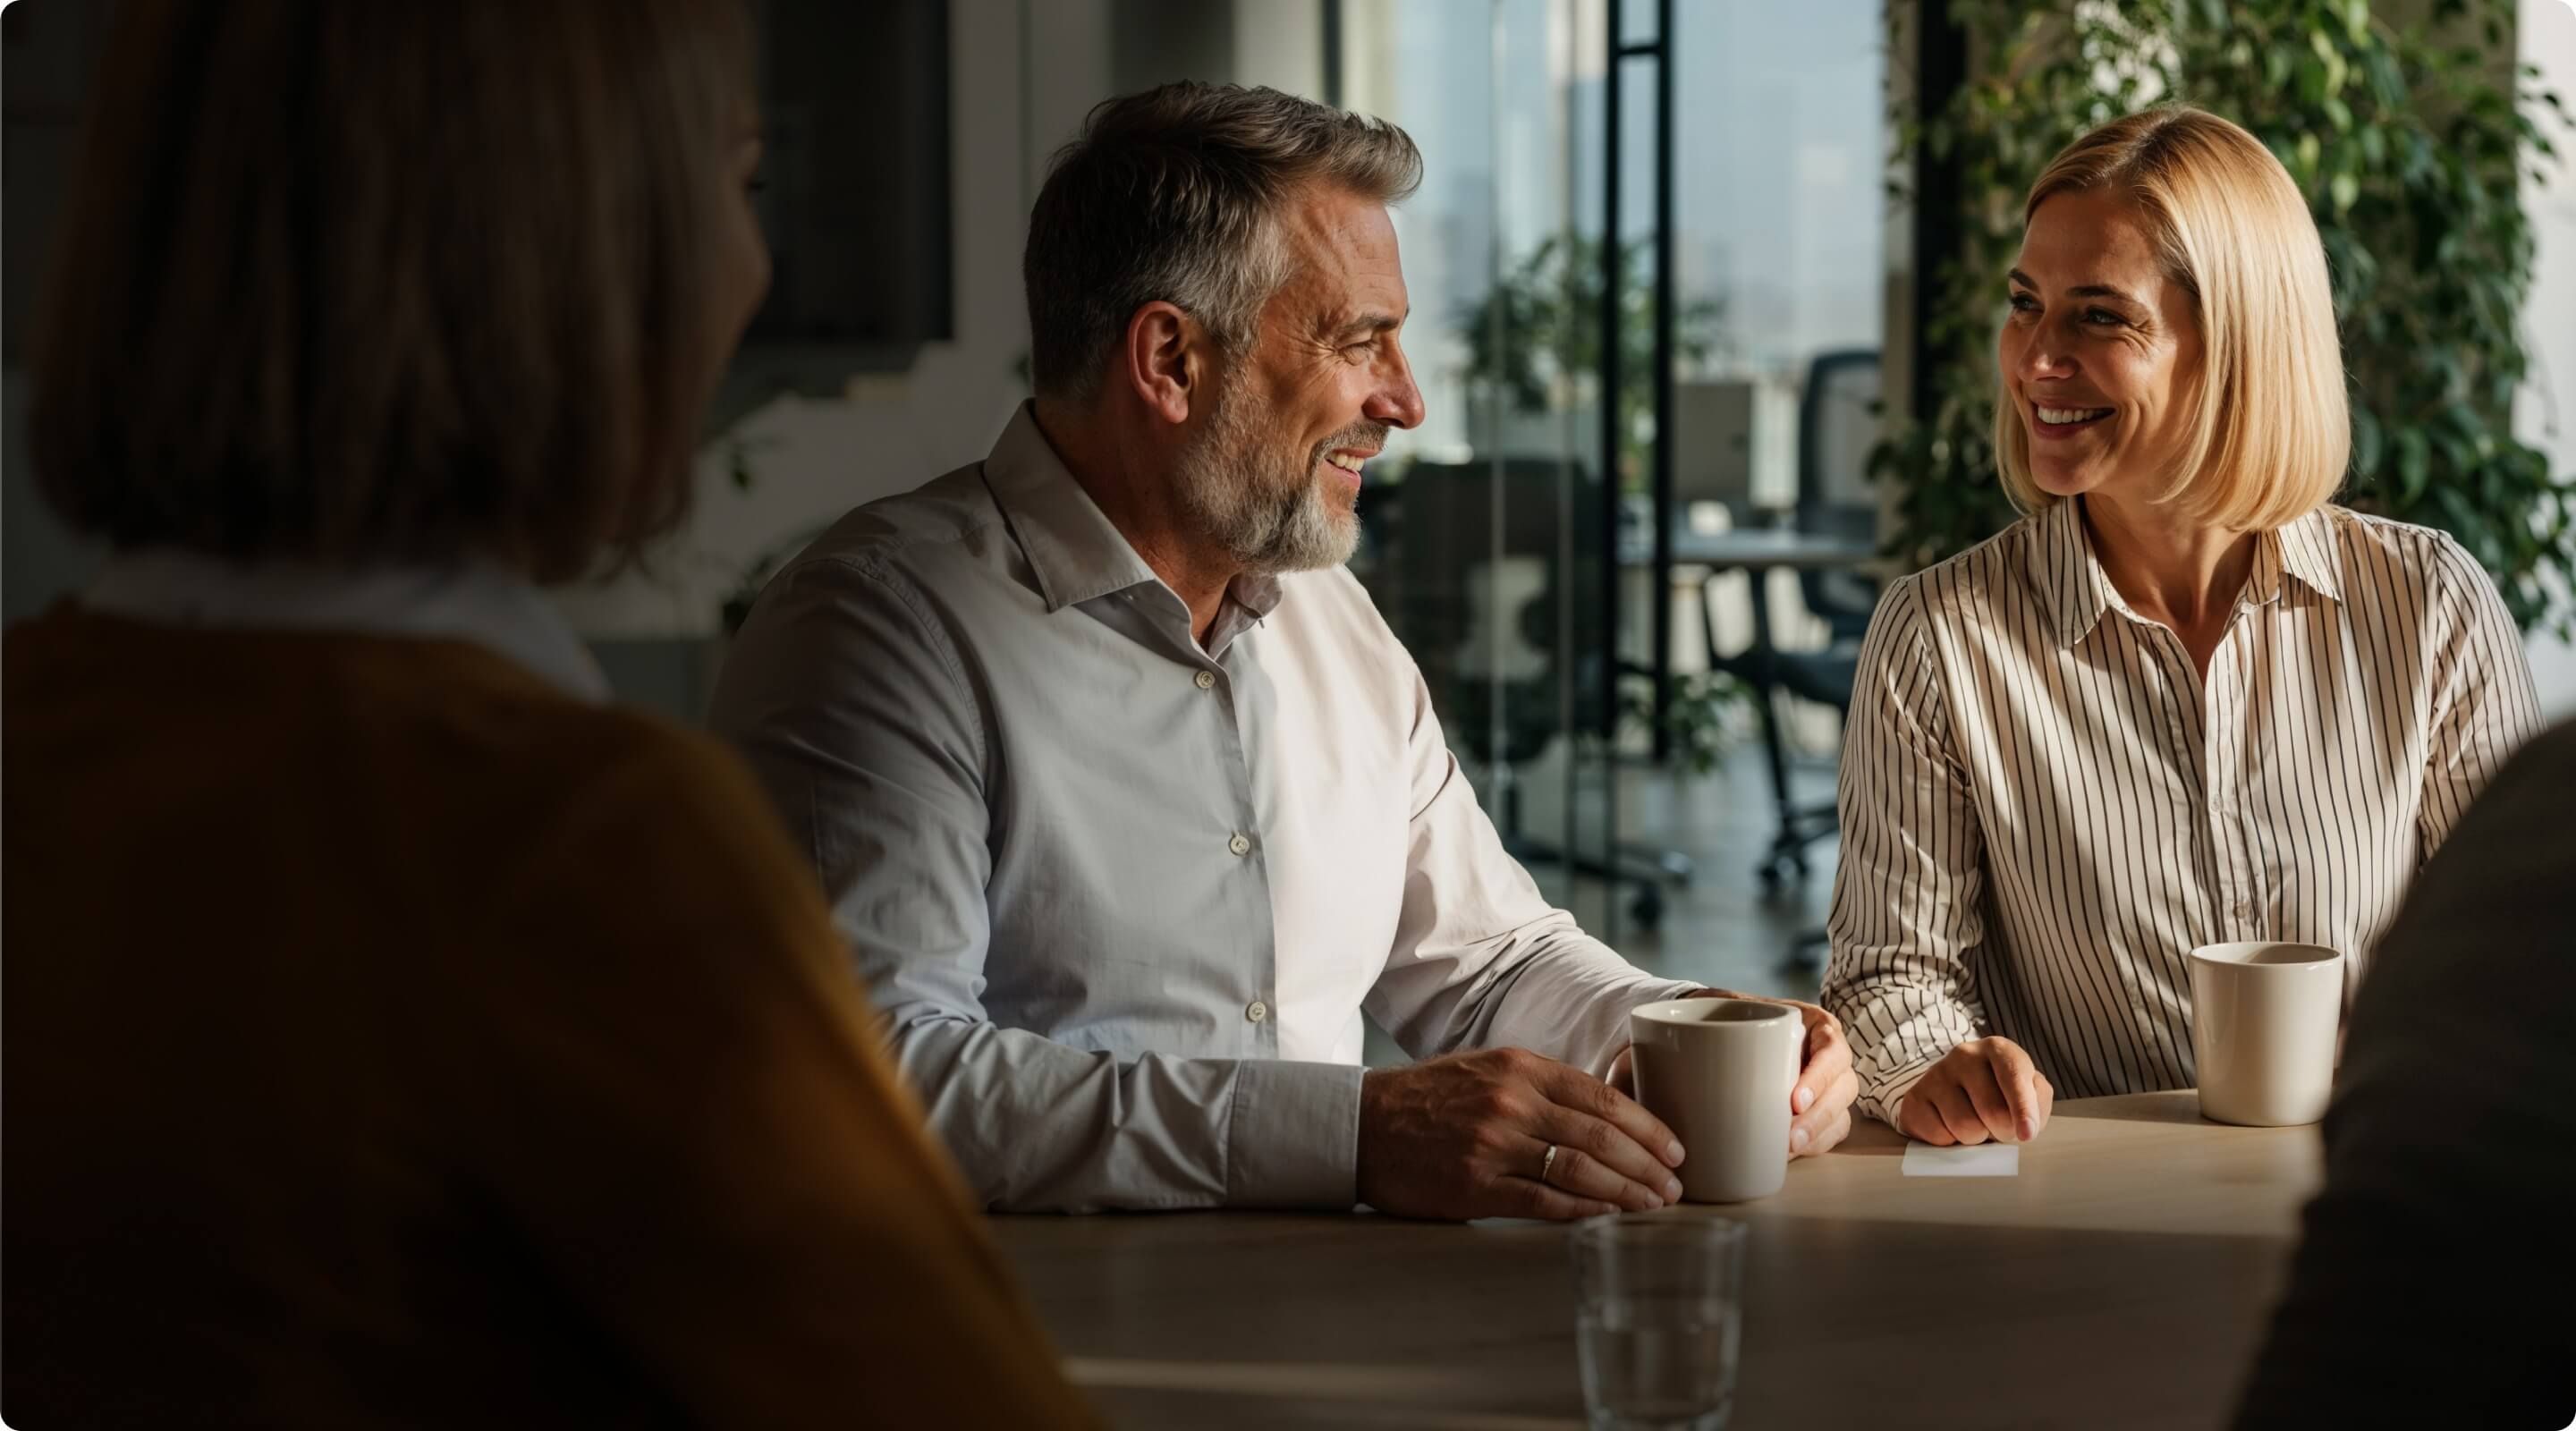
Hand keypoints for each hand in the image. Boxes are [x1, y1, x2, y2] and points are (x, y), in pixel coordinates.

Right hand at [1356, 1048, 1686, 1220]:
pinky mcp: (1475, 1187)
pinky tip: (1610, 1218)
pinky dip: (1585, 1212)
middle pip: (1601, 1134)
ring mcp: (1493, 1145)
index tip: (1674, 1147)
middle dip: (1648, 1163)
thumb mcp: (1485, 1068)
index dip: (1647, 1125)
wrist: (1362, 1125)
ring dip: (1627, 1192)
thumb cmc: (1428, 1098)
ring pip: (1580, 1170)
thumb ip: (1539, 1085)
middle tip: (1676, 1185)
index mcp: (1519, 1066)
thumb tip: (1603, 1114)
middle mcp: (1511, 1102)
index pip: (1601, 1095)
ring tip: (1654, 1205)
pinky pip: (1544, 1202)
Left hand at [1609, 990, 1857, 1157]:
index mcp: (1798, 1020)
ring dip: (1820, 1133)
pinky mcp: (1810, 1112)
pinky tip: (1793, 1157)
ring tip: (1787, 1151)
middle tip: (1788, 1137)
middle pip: (1841, 1083)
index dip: (1820, 1071)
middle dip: (1820, 1114)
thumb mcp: (1684, 1029)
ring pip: (1838, 1111)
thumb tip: (1623, 1072)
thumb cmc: (1694, 1031)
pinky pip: (1828, 1131)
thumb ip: (1657, 1045)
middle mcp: (1816, 1051)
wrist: (1697, 1044)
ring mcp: (1818, 1083)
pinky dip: (1818, 1144)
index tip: (1790, 1098)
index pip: (1830, 1042)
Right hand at [1896, 1037, 2053, 1145]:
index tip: (2027, 1133)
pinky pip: (1939, 1135)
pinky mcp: (1914, 1097)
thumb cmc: (2001, 1095)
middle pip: (1992, 1111)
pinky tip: (1951, 1127)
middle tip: (2000, 1129)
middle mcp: (1965, 1054)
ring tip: (1976, 1125)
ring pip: (1965, 1127)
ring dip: (1976, 1138)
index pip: (2013, 1076)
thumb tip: (2025, 1128)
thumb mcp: (2029, 1093)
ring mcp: (1936, 1074)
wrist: (1956, 1089)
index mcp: (1998, 1049)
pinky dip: (1950, 1142)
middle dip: (2002, 1132)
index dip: (2023, 1109)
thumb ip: (2037, 1105)